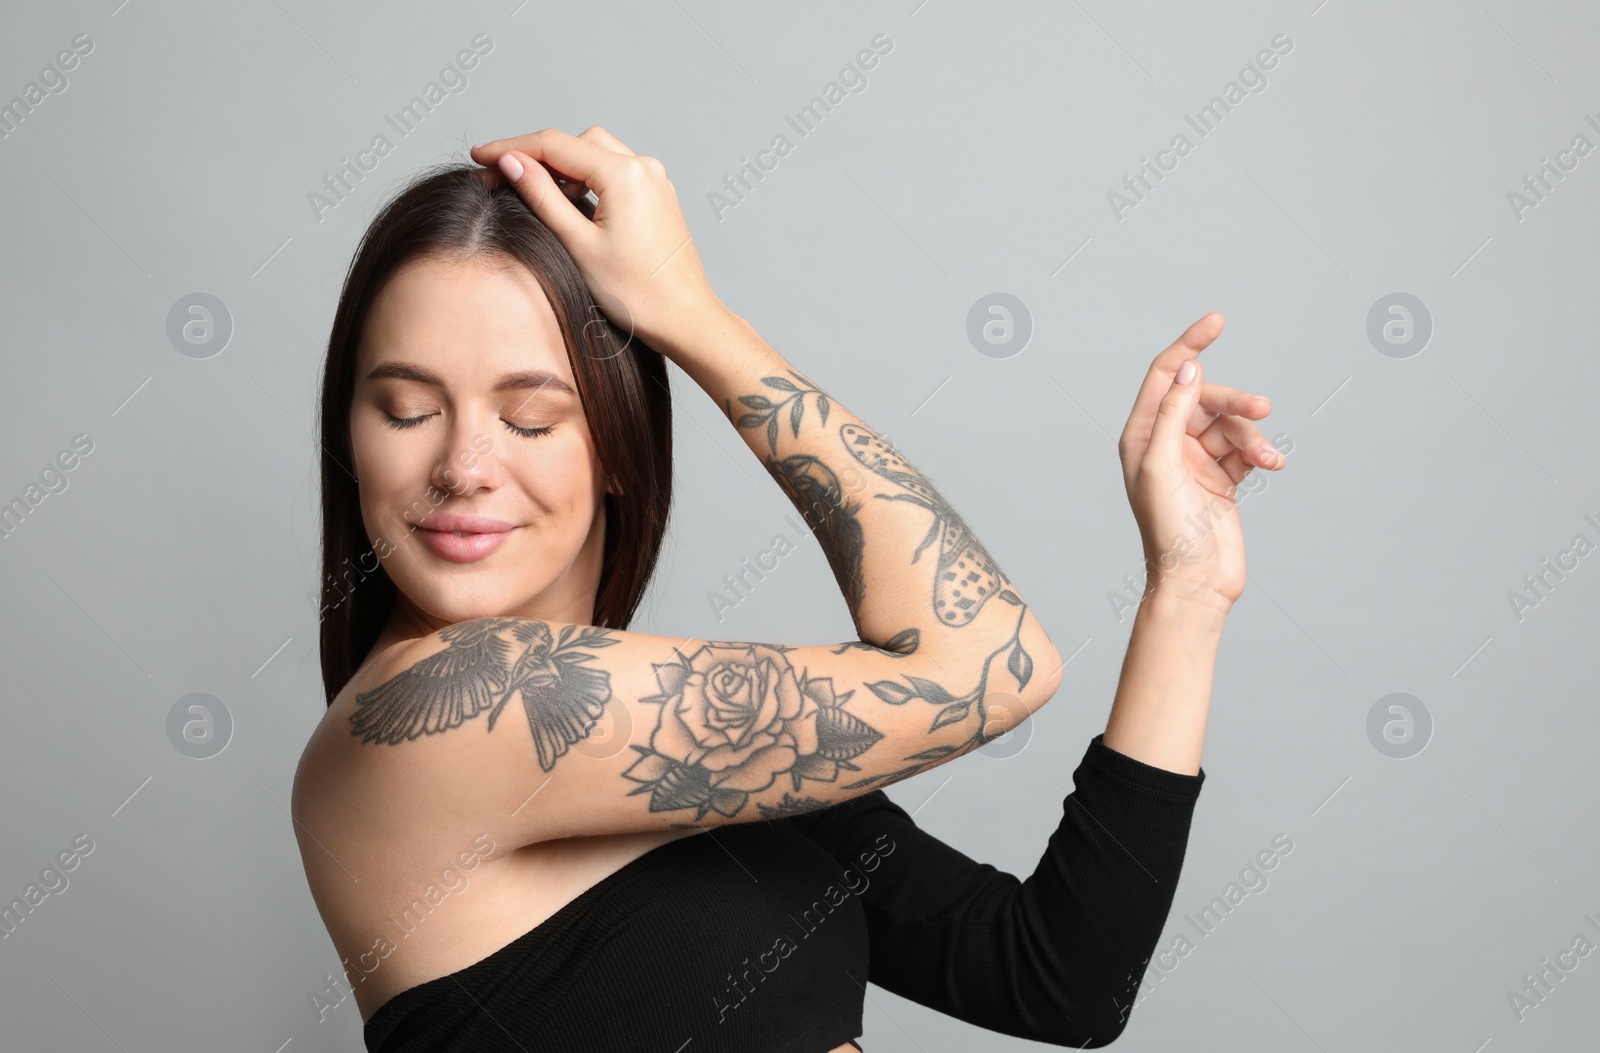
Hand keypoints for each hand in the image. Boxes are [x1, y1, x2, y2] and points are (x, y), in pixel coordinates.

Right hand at [470, 127, 724, 356]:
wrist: (685, 319)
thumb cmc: (638, 294)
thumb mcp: (578, 245)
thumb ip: (542, 197)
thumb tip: (512, 163)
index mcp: (624, 175)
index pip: (553, 145)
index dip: (509, 148)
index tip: (478, 157)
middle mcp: (644, 168)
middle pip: (574, 143)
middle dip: (535, 156)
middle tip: (498, 178)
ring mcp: (654, 180)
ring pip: (595, 155)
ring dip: (561, 168)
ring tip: (530, 194)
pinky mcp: (657, 196)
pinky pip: (615, 173)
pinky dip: (587, 180)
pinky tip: (569, 204)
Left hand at [1116, 312, 1283, 610]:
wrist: (1196, 584)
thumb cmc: (1170, 531)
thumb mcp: (1164, 465)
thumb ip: (1174, 412)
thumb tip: (1190, 366)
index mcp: (1141, 436)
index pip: (1166, 375)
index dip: (1189, 344)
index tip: (1217, 319)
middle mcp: (1166, 444)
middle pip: (1206, 397)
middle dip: (1235, 401)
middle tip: (1263, 409)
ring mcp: (1196, 461)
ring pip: (1231, 424)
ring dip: (1253, 437)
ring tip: (1267, 458)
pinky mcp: (1222, 479)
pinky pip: (1246, 449)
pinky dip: (1261, 453)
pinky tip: (1272, 466)